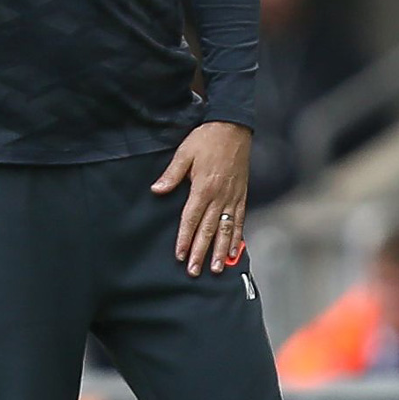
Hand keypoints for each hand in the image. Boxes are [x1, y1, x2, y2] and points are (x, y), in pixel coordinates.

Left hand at [152, 121, 252, 275]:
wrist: (233, 128)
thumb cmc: (207, 139)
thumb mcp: (184, 152)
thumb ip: (172, 174)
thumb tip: (156, 190)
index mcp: (203, 187)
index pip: (191, 219)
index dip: (185, 238)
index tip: (180, 255)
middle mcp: (219, 196)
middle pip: (208, 230)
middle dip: (201, 252)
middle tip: (194, 271)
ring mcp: (232, 198)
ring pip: (226, 230)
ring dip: (220, 251)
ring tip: (216, 269)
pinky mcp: (241, 196)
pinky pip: (239, 221)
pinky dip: (237, 238)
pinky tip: (233, 251)